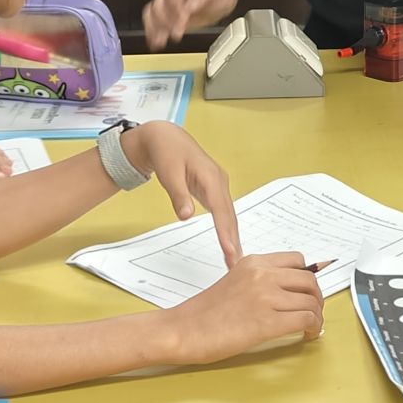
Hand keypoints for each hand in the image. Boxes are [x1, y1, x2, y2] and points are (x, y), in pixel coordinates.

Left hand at [123, 122, 240, 266]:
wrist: (166, 138)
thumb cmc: (167, 153)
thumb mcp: (169, 174)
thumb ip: (179, 196)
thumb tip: (186, 217)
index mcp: (211, 177)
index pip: (221, 210)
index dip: (226, 232)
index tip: (231, 251)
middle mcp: (219, 181)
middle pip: (229, 215)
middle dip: (234, 240)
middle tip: (236, 264)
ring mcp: (219, 185)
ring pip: (229, 214)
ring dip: (232, 236)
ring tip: (235, 259)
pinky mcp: (215, 189)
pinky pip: (224, 211)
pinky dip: (227, 227)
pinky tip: (229, 241)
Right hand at [142, 0, 238, 49]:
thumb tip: (191, 5)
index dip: (176, 9)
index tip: (183, 21)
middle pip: (158, 5)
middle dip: (164, 21)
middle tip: (175, 34)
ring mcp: (168, 5)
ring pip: (152, 14)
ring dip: (154, 28)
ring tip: (159, 42)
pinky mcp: (169, 17)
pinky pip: (154, 22)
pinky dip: (153, 33)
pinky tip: (155, 43)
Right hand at [170, 253, 325, 362]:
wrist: (183, 330)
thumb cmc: (204, 313)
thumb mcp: (234, 282)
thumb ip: (259, 281)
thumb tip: (287, 292)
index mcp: (253, 262)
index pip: (297, 260)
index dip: (308, 278)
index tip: (307, 292)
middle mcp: (262, 274)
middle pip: (309, 280)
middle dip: (316, 298)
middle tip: (313, 312)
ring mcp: (265, 297)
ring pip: (311, 302)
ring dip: (316, 316)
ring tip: (310, 327)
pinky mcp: (266, 321)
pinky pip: (305, 320)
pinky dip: (312, 328)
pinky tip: (305, 335)